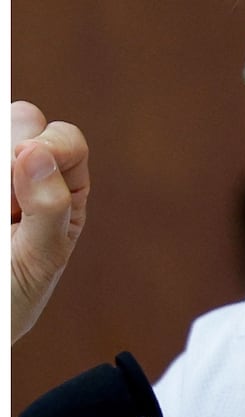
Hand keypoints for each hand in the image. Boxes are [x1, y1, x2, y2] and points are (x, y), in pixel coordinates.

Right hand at [12, 101, 89, 343]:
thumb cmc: (11, 298)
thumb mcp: (40, 258)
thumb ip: (47, 206)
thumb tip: (36, 153)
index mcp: (61, 187)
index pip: (66, 140)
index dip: (48, 145)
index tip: (22, 164)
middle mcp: (23, 172)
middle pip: (22, 118)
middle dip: (13, 145)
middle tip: (6, 200)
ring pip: (1, 129)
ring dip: (2, 167)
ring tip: (1, 214)